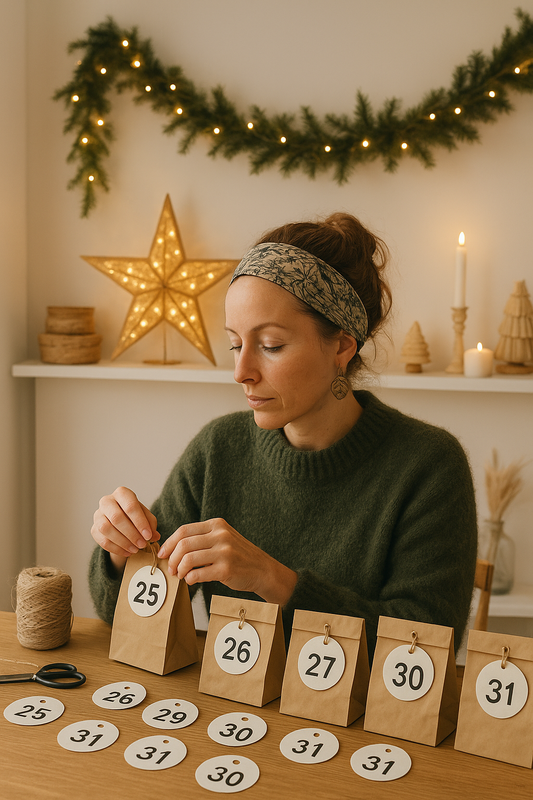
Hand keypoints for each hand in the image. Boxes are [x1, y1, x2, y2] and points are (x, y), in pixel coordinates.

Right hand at [91, 487, 159, 571]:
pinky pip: (102, 540)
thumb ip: (151, 524)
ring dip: (123, 542)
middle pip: (116, 517)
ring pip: (106, 529)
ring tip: (135, 549)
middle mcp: (107, 501)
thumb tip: (154, 536)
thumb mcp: (146, 517)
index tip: (148, 535)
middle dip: (131, 534)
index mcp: (122, 493)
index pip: (130, 506)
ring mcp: (98, 515)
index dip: (140, 522)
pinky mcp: (94, 529)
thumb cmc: (135, 516)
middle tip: (142, 544)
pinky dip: (116, 549)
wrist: (121, 522)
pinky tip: (127, 552)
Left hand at [158, 518, 296, 605]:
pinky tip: (191, 580)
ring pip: (188, 559)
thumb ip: (202, 538)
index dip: (169, 543)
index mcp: (217, 525)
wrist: (262, 570)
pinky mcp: (226, 569)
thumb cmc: (238, 556)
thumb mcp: (223, 538)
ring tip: (180, 575)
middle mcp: (221, 535)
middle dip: (171, 559)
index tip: (162, 554)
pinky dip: (189, 579)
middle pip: (183, 545)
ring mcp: (224, 552)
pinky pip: (197, 574)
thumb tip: (171, 548)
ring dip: (179, 570)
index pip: (184, 530)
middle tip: (171, 569)